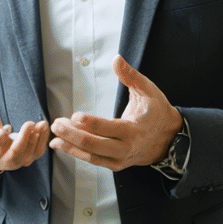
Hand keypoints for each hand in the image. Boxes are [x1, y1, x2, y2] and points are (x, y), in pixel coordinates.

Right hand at [0, 71, 48, 172]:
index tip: (3, 130)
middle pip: (11, 155)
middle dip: (23, 140)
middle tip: (30, 123)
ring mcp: (10, 158)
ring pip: (25, 156)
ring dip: (36, 139)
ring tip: (41, 123)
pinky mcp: (23, 157)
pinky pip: (35, 153)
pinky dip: (42, 141)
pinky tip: (44, 126)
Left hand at [49, 55, 183, 172]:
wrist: (169, 138)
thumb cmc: (156, 111)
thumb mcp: (147, 90)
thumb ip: (130, 75)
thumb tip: (116, 59)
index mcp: (133, 130)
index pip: (107, 128)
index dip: (89, 123)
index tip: (74, 115)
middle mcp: (126, 148)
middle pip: (94, 145)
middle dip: (72, 135)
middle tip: (56, 124)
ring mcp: (120, 159)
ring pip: (91, 156)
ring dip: (70, 146)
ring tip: (54, 137)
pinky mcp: (115, 164)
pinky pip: (93, 160)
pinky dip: (76, 153)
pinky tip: (62, 145)